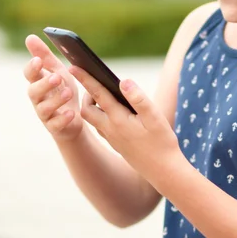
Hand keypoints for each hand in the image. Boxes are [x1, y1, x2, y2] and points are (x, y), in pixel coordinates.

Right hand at [23, 34, 83, 141]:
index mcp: (38, 83)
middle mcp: (38, 99)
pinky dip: (62, 119)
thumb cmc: (63, 91)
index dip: (32, 68)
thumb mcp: (58, 71)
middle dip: (44, 84)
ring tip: (68, 92)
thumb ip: (45, 56)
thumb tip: (30, 37)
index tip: (38, 60)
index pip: (29, 74)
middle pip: (33, 92)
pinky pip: (55, 125)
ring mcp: (45, 114)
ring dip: (55, 100)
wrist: (74, 119)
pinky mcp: (54, 127)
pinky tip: (71, 113)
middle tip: (57, 77)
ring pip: (43, 109)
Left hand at [70, 66, 182, 185]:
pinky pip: (101, 128)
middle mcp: (110, 129)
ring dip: (92, 106)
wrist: (163, 172)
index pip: (97, 94)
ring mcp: (112, 138)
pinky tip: (112, 113)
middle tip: (94, 81)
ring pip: (92, 119)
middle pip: (87, 109)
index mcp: (118, 119)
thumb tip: (123, 81)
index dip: (85, 78)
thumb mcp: (155, 118)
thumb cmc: (162, 143)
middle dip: (86, 94)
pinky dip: (100, 116)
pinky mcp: (117, 144)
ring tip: (102, 94)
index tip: (72, 66)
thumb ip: (138, 98)